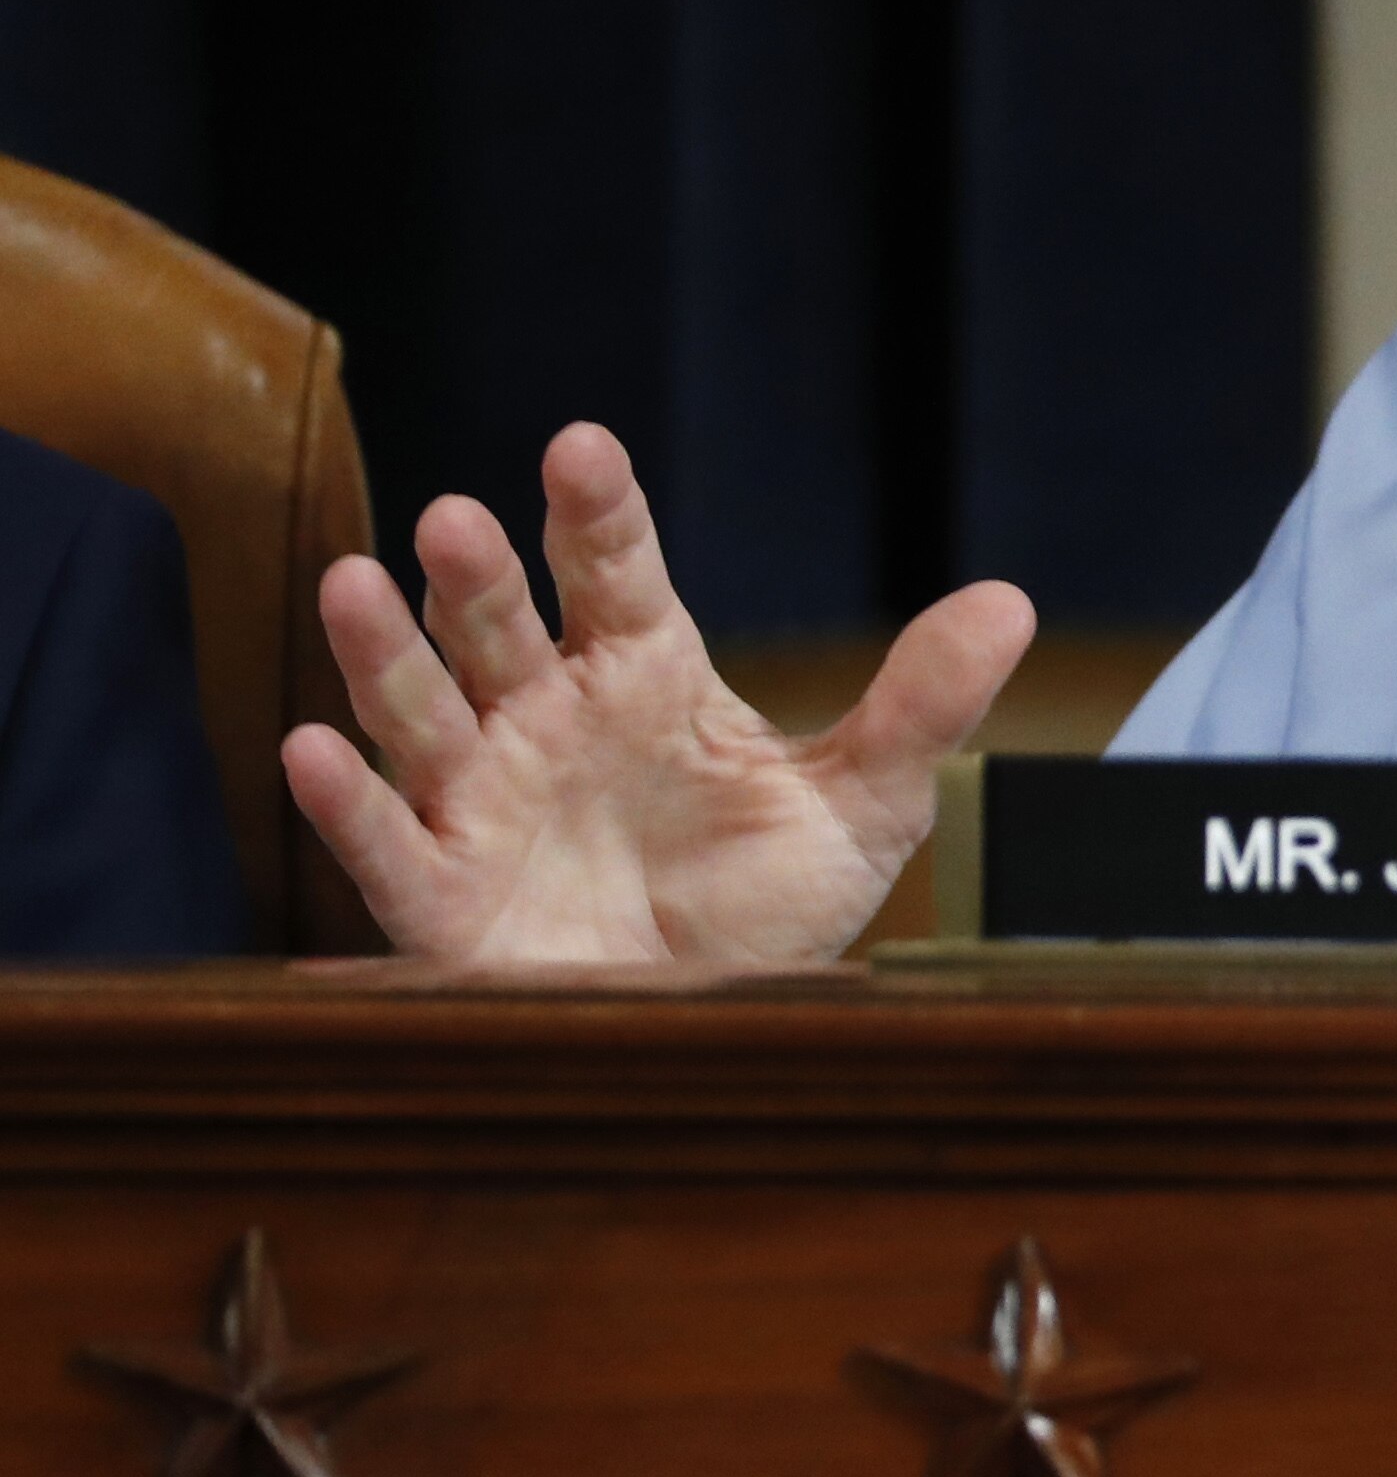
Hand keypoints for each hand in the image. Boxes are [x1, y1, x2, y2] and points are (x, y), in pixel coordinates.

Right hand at [281, 423, 1034, 963]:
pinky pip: (384, 847)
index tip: (582, 446)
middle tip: (455, 519)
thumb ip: (921, 704)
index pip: (617, 573)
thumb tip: (1011, 603)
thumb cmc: (771, 904)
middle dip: (475, 576)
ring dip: (382, 652)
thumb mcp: (865, 804)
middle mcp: (549, 721)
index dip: (598, 512)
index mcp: (644, 677)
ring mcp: (487, 803)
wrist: (723, 1031)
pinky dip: (344, 802)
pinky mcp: (443, 900)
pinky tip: (304, 750)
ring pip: (420, 714)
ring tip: (349, 583)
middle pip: (501, 628)